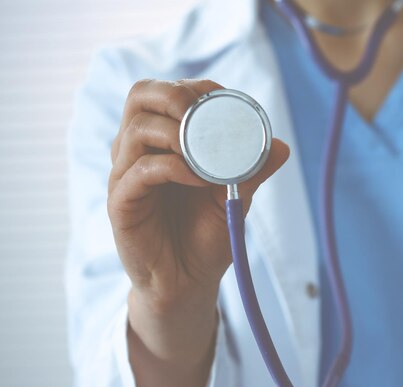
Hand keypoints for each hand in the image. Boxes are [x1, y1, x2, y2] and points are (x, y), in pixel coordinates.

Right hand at [108, 78, 288, 359]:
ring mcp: (126, 175)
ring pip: (136, 129)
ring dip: (175, 132)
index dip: (194, 87)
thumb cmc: (206, 236)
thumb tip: (281, 146)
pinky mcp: (121, 203)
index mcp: (162, 141)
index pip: (166, 93)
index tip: (225, 99)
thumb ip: (252, 171)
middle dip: (174, 95)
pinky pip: (139, 172)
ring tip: (205, 152)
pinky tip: (198, 179)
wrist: (187, 282)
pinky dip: (172, 167)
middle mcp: (138, 151)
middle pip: (140, 96)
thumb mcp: (235, 198)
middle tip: (203, 113)